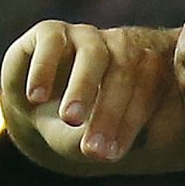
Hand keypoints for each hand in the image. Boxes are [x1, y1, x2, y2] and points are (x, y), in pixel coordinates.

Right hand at [0, 21, 175, 163]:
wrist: (35, 107)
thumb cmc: (76, 127)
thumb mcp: (90, 139)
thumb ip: (103, 140)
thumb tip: (118, 147)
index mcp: (145, 69)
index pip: (149, 88)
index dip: (131, 121)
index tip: (112, 154)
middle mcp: (120, 47)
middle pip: (125, 71)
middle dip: (110, 111)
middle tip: (94, 145)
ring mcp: (88, 37)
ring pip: (93, 54)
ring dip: (83, 87)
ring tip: (71, 118)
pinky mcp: (51, 31)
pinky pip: (52, 41)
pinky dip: (44, 68)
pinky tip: (37, 97)